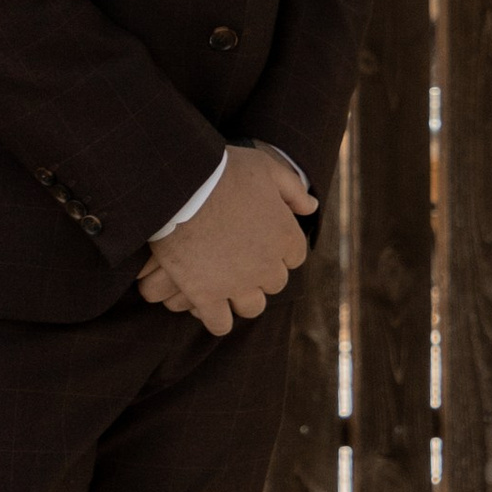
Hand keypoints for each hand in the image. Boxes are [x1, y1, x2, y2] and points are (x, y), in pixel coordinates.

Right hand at [137, 145, 316, 335]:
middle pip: (275, 282)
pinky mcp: (206, 295)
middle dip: (262, 273)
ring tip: (227, 286)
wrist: (181, 185)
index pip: (295, 256)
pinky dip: (217, 319)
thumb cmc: (223, 171)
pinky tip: (209, 307)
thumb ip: (292, 188)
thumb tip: (311, 207)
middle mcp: (266, 265)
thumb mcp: (265, 168)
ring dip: (243, 298)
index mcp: (285, 235)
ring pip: (252, 307)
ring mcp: (236, 283)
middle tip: (242, 260)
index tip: (264, 241)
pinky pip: (219, 323)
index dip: (280, 249)